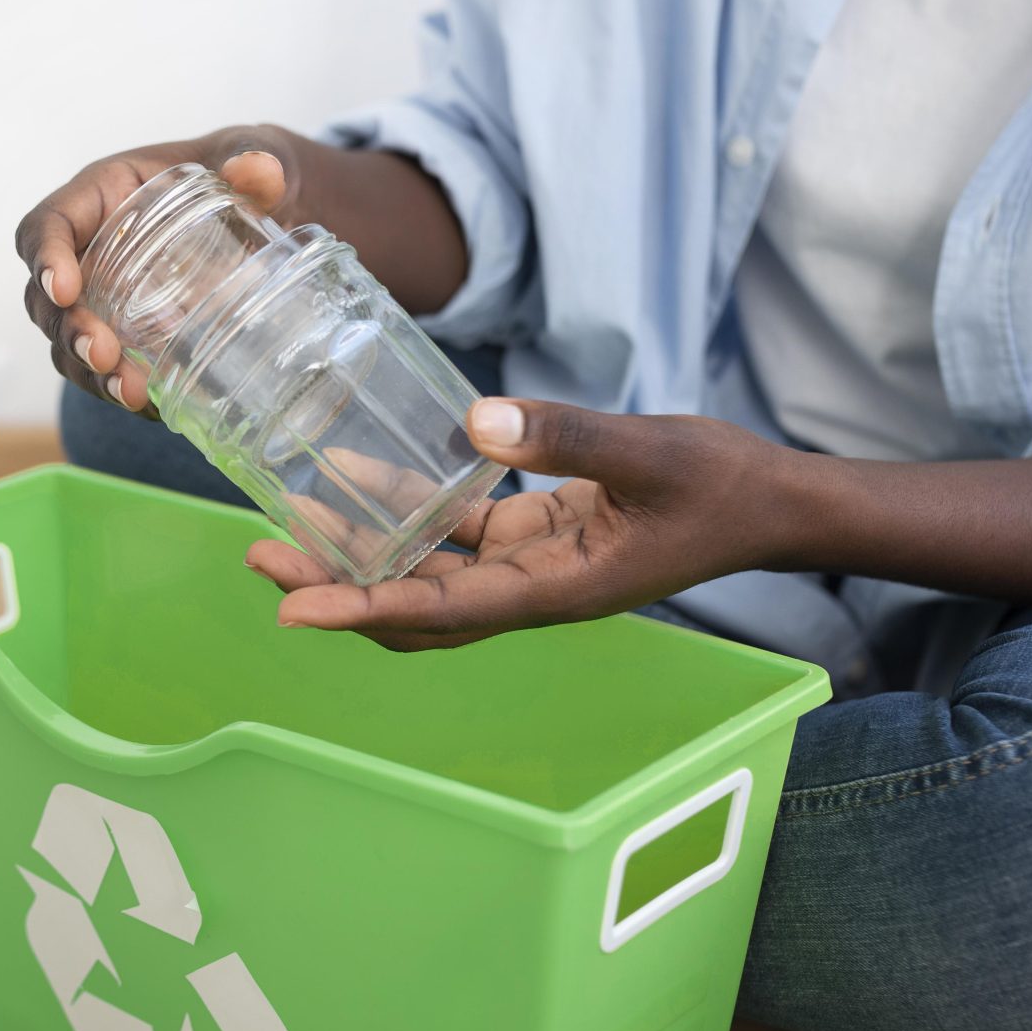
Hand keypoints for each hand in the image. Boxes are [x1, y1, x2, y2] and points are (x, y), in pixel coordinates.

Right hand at [14, 126, 303, 415]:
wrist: (272, 206)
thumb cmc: (239, 169)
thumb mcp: (250, 154)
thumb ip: (253, 157)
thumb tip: (257, 171)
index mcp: (101, 195)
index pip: (47, 225)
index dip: (45, 257)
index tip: (65, 289)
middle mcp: (89, 249)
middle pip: (47, 299)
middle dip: (68, 332)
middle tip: (103, 356)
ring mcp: (103, 297)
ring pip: (67, 343)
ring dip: (90, 374)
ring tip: (131, 395)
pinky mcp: (127, 333)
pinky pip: (105, 368)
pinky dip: (122, 391)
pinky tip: (156, 408)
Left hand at [246, 398, 791, 649]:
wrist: (771, 504)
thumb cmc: (723, 486)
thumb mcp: (652, 451)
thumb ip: (568, 436)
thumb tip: (476, 420)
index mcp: (555, 590)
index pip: (438, 610)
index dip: (360, 609)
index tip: (293, 610)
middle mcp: (531, 591)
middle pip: (411, 605)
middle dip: (333, 587)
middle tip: (260, 559)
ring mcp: (530, 565)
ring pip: (425, 571)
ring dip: (358, 552)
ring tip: (283, 524)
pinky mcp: (535, 535)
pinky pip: (455, 532)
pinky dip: (406, 512)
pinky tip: (358, 475)